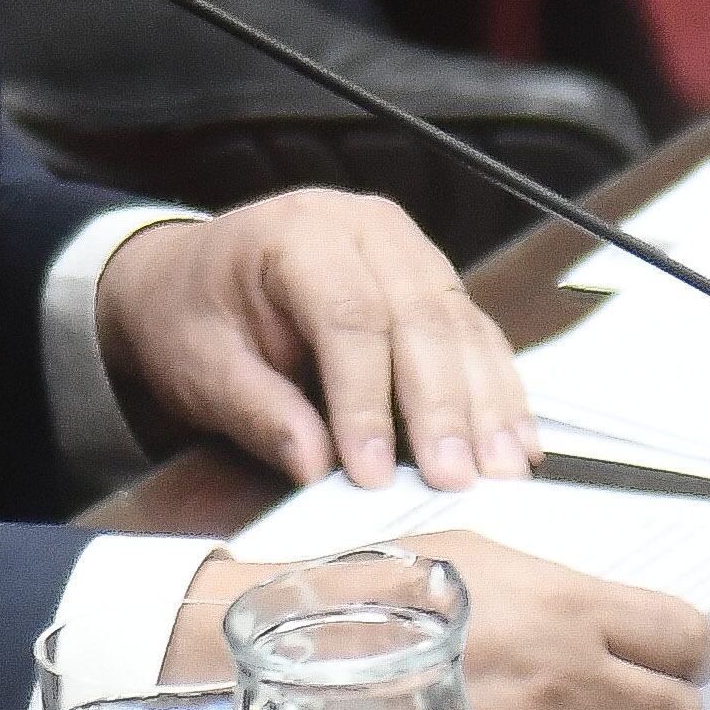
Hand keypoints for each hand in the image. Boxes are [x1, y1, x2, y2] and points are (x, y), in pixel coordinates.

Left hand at [98, 189, 535, 489]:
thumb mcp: (199, 365)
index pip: (347, 316)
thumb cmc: (193, 316)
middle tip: (455, 481)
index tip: (372, 472)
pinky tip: (517, 443)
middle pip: (419, 317)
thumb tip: (314, 466)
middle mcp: (365, 228)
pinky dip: (499, 392)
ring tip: (502, 473)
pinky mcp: (433, 281)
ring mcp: (408, 249)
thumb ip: (256, 412)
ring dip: (487, 405)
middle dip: (442, 408)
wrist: (192, 278)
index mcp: (298, 233)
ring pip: (460, 326)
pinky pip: (476, 333)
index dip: (365, 400)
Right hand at [162, 534, 709, 709]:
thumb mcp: (477, 557)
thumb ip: (556, 588)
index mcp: (570, 613)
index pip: (688, 639)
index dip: (688, 646)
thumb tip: (606, 614)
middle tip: (628, 691)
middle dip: (661, 705)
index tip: (675, 649)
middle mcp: (569, 690)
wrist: (299, 667)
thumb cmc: (376, 599)